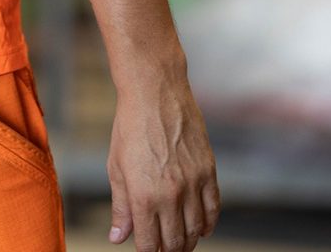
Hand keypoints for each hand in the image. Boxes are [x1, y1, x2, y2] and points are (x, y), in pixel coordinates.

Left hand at [107, 83, 218, 251]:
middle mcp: (171, 195)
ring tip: (179, 243)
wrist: (154, 94)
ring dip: (187, 242)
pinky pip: (213, 210)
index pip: (149, 243)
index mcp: (143, 195)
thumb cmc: (129, 127)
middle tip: (163, 250)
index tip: (146, 251)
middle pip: (175, 242)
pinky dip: (207, 224)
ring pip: (195, 231)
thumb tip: (118, 238)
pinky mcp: (209, 172)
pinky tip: (200, 229)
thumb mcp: (116, 167)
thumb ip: (121, 206)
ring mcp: (193, 184)